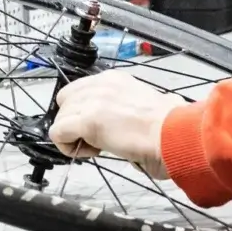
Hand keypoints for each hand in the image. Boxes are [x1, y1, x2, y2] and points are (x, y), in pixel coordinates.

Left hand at [49, 70, 187, 179]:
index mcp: (115, 79)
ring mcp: (93, 101)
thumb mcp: (141, 105)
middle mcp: (101, 84)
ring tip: (97, 147)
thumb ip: (121, 108)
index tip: (99, 128)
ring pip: (60, 118)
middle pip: (65, 101)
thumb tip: (115, 125)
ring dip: (73, 135)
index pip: (79, 90)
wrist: (174, 134)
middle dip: (75, 122)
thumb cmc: (168, 127)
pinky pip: (58, 133)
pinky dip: (67, 146)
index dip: (83, 111)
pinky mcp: (88, 120)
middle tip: (96, 139)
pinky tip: (90, 151)